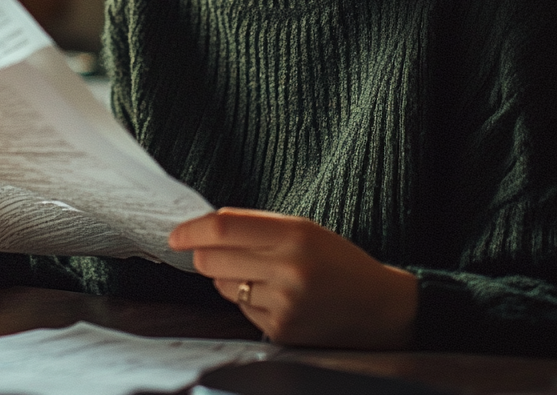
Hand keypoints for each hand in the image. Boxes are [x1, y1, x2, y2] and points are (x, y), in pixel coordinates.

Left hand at [169, 208, 416, 347]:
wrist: (380, 308)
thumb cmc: (338, 260)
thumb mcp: (304, 229)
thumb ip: (256, 225)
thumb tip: (205, 228)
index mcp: (294, 234)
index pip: (223, 228)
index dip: (192, 230)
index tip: (176, 234)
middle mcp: (287, 269)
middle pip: (213, 259)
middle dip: (206, 254)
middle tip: (220, 252)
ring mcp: (284, 304)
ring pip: (223, 286)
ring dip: (229, 278)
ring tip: (262, 275)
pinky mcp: (282, 331)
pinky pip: (242, 310)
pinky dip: (249, 300)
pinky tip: (276, 297)